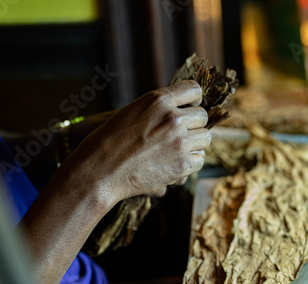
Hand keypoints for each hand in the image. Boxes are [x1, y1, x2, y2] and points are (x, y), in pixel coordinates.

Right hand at [64, 80, 210, 208]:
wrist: (102, 170)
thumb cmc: (112, 141)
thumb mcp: (134, 111)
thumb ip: (160, 108)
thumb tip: (185, 111)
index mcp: (159, 100)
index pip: (194, 90)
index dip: (194, 100)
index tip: (190, 108)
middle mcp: (173, 118)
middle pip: (202, 116)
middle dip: (194, 125)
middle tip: (179, 134)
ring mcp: (180, 142)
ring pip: (205, 138)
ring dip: (194, 144)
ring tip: (176, 149)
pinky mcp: (182, 165)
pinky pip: (200, 160)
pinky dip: (190, 163)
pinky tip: (175, 163)